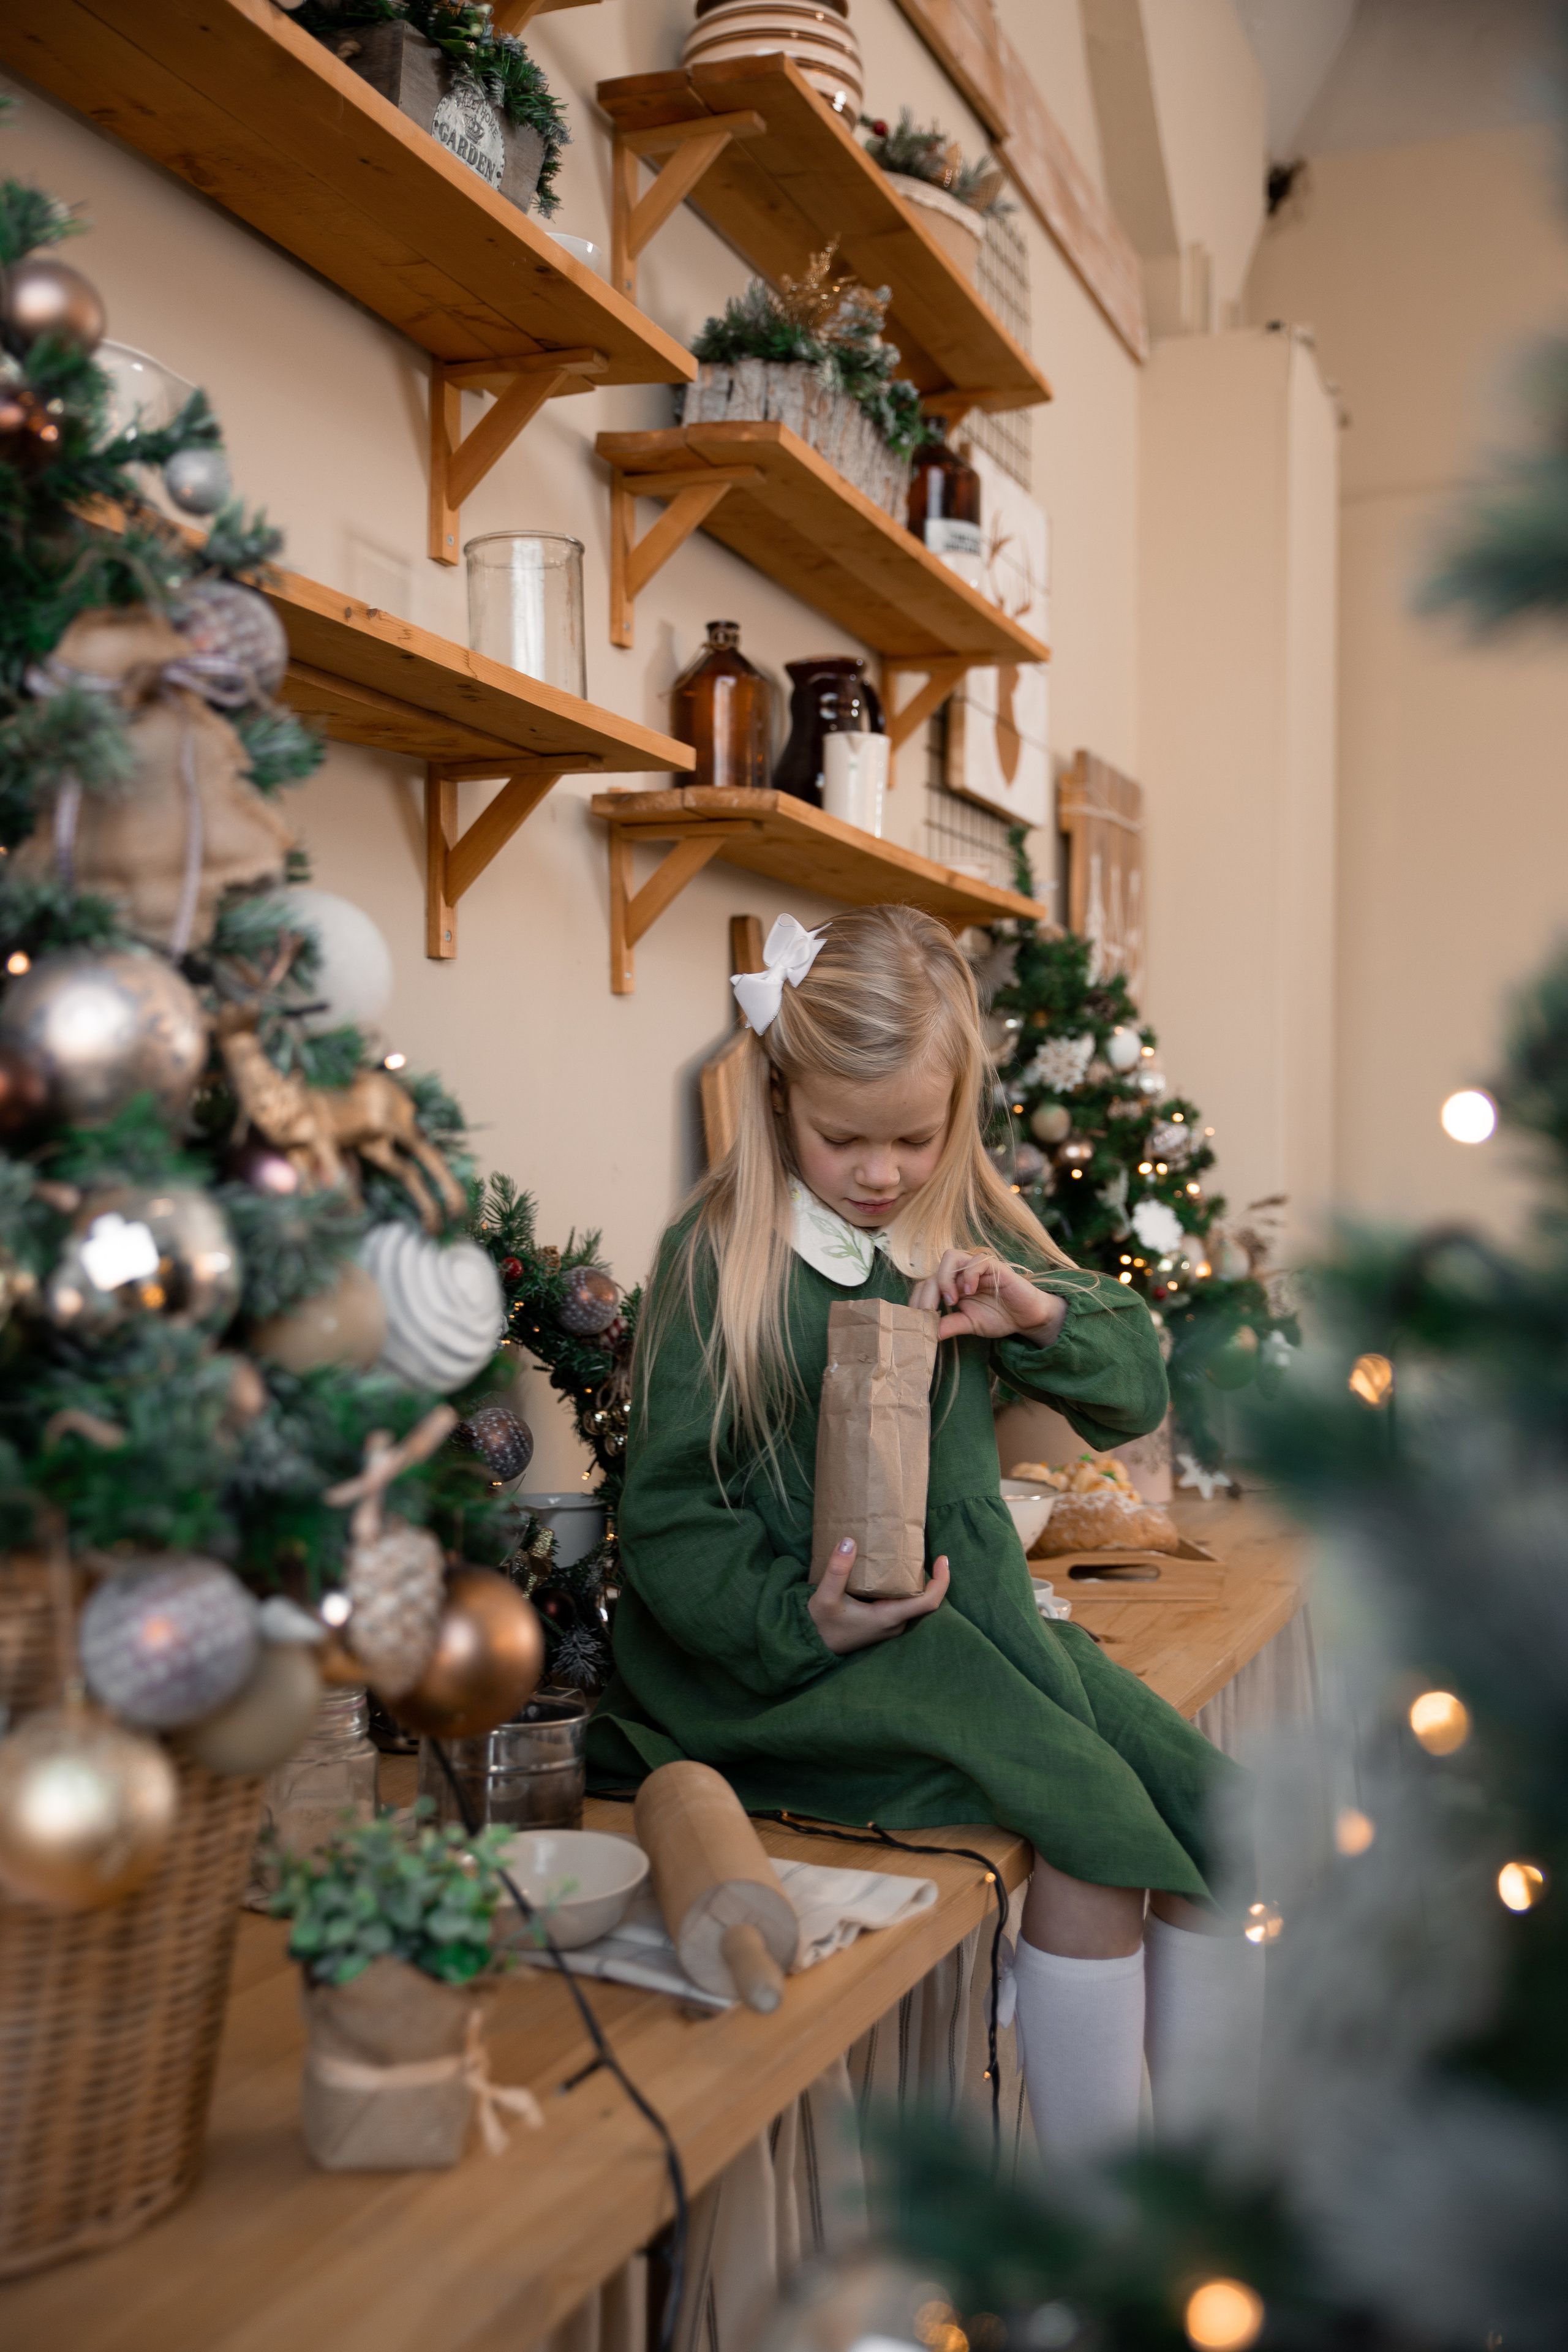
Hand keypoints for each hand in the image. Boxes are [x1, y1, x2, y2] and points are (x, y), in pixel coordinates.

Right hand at [809, 1540, 949, 1654]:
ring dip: (913, 1579)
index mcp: (888, 1617)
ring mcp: (889, 1624)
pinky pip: (901, 1602)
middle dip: (928, 1574)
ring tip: (907, 1554)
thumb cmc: (820, 1624)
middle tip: (920, 1548)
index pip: (928, 1602)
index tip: (943, 1559)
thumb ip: (837, 1570)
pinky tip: (891, 1569)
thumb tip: (849, 1541)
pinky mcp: (881, 1622)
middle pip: (923, 1598)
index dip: (941, 1581)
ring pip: (911, 1600)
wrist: (810, 1643)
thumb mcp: (824, 1596)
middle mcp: (894, 1623)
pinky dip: (901, 1585)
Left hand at [908, 1249, 1067, 1344]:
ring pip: (950, 1257)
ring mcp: (976, 1267)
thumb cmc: (999, 1317)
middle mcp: (961, 1272)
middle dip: (927, 1295)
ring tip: (951, 1301)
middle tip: (929, 1314)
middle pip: (933, 1273)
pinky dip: (969, 1274)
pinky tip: (970, 1292)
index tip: (916, 1320)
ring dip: (945, 1279)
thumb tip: (925, 1334)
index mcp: (952, 1285)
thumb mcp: (968, 1324)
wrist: (1027, 1317)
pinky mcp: (994, 1266)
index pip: (925, 1286)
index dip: (918, 1301)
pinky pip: (976, 1261)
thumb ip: (948, 1325)